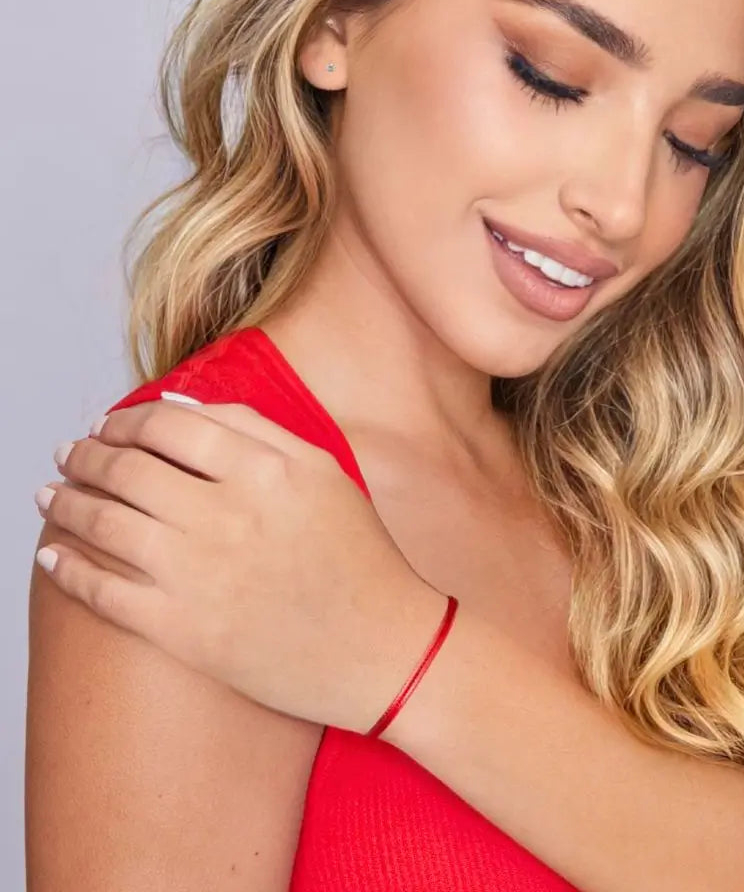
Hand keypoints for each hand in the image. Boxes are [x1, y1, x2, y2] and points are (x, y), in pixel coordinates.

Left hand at [32, 396, 448, 731]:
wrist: (381, 648)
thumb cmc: (361, 557)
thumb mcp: (327, 472)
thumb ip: (258, 429)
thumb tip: (181, 407)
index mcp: (266, 470)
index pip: (169, 424)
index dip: (127, 420)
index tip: (111, 426)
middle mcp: (227, 516)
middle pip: (126, 469)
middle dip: (85, 456)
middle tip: (69, 455)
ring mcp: (200, 576)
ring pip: (104, 524)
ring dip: (66, 503)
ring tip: (50, 496)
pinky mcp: (184, 632)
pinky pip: (103, 592)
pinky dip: (67, 567)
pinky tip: (52, 553)